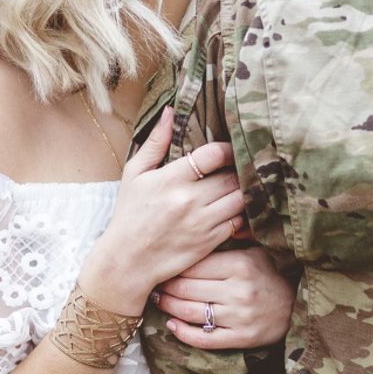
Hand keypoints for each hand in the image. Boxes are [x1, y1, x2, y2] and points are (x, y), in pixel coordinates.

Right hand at [79, 108, 243, 312]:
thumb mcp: (134, 174)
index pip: (213, 154)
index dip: (227, 149)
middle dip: (238, 169)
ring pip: (240, 198)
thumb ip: (154, 143)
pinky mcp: (210, 241)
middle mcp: (189, 200)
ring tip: (241, 186)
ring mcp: (202, 222)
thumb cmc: (129, 214)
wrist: (127, 261)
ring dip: (244, 190)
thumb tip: (170, 112)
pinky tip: (237, 208)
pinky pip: (239, 222)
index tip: (228, 150)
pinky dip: (242, 213)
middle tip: (240, 167)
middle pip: (232, 176)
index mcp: (171, 179)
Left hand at [154, 244, 294, 349]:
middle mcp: (238, 291)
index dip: (174, 265)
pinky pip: (204, 338)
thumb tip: (204, 223)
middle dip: (165, 286)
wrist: (299, 305)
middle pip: (186, 288)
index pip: (194, 265)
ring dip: (168, 307)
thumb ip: (231, 239)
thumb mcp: (256, 250)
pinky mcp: (242, 338)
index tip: (162, 263)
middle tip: (154, 282)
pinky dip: (183, 333)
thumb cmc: (272, 273)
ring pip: (190, 312)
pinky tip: (172, 325)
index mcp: (240, 264)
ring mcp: (239, 317)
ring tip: (158, 300)